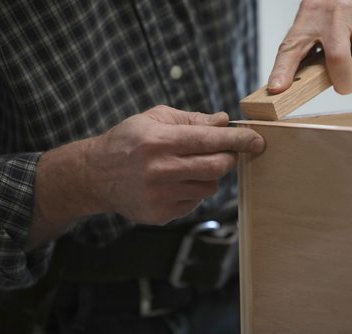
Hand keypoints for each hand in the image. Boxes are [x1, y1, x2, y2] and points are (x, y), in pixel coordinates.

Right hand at [85, 105, 264, 224]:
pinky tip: (174, 183)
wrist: (95, 175)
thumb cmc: (127, 141)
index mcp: (158, 141)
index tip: (257, 140)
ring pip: (209, 188)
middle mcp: (159, 170)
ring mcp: (159, 196)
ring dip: (209, 176)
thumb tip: (224, 122)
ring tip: (189, 166)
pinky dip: (193, 191)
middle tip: (226, 152)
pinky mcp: (159, 214)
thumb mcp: (154, 119)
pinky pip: (195, 203)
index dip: (238, 140)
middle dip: (229, 158)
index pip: (209, 141)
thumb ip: (191, 119)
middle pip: (216, 168)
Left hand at [268, 0, 351, 94]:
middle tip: (346, 83)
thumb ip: (300, 50)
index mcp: (309, 17)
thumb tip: (280, 87)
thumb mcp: (313, 18)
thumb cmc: (338, 3)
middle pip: (338, 64)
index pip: (290, 48)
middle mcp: (334, 15)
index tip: (276, 89)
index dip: (282, 71)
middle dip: (344, 84)